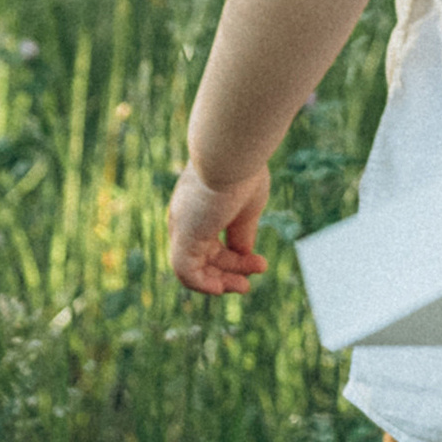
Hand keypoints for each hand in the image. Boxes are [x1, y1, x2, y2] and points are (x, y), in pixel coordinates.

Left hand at [169, 159, 269, 297]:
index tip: (258, 262)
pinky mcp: (184, 235)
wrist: (232, 153)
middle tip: (255, 276)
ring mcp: (183, 227)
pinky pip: (185, 271)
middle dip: (231, 270)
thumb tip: (244, 256)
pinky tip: (221, 289)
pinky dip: (202, 284)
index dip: (236, 258)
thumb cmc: (242, 172)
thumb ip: (241, 233)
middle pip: (205, 256)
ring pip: (194, 268)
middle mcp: (187, 219)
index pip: (212, 243)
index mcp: (199, 209)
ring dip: (219, 281)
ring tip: (245, 287)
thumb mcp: (246, 208)